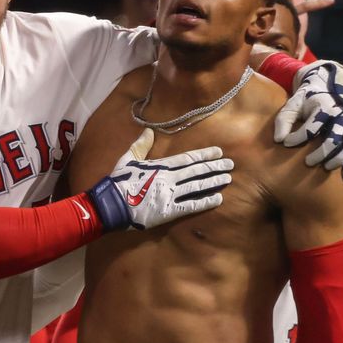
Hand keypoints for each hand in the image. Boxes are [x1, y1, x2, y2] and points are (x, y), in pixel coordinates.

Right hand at [87, 128, 232, 230]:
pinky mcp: (168, 211)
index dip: (204, 155)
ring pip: (197, 186)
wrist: (111, 204)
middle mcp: (169, 178)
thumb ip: (141, 145)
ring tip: (228, 179)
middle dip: (215, 167)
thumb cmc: (118, 182)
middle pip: (197, 171)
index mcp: (160, 166)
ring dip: (214, 182)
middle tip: (230, 164)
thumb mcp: (128, 159)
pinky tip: (218, 199)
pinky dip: (205, 202)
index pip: (188, 158)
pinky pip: (191, 206)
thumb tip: (149, 131)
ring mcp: (170, 194)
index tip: (218, 152)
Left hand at [275, 60, 342, 177]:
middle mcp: (341, 114)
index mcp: (324, 105)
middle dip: (322, 152)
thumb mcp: (293, 104)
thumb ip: (284, 120)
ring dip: (340, 158)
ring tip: (326, 168)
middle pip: (336, 136)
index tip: (286, 143)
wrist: (329, 89)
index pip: (313, 124)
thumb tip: (279, 140)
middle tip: (308, 162)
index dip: (299, 136)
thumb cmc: (307, 100)